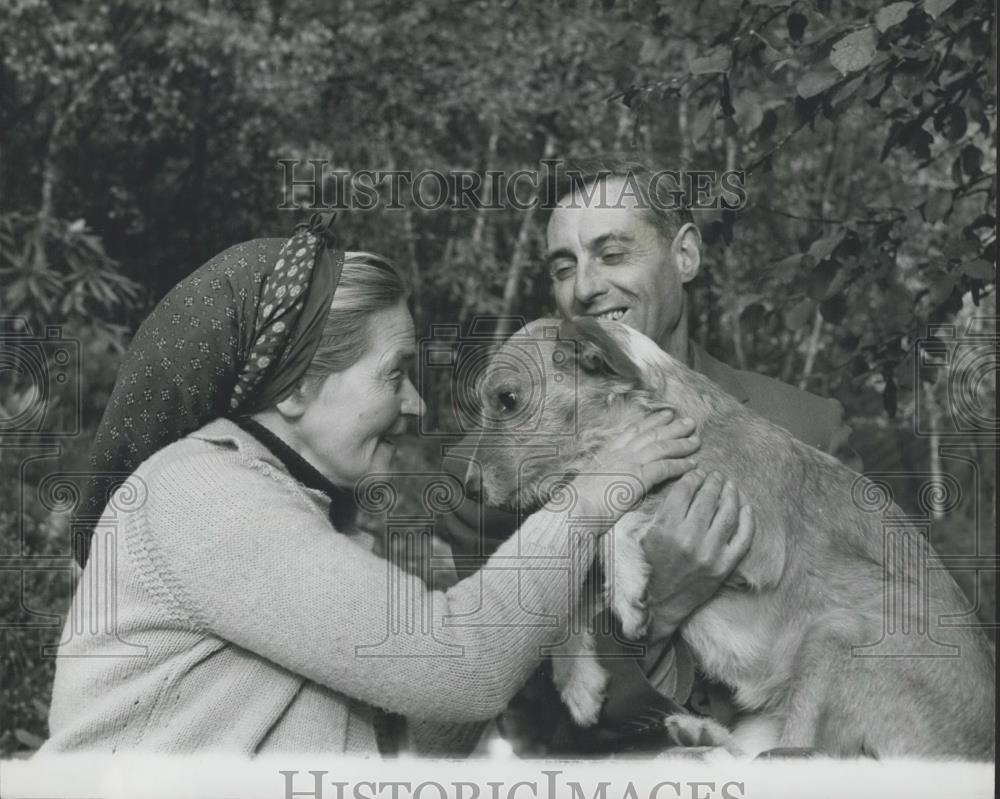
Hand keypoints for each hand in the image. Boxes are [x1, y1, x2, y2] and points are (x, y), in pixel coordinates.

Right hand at [572, 410, 699, 522]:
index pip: (634, 431)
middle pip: (651, 434)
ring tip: (696, 440)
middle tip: (688, 421)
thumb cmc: (581, 500)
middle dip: (672, 426)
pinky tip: (692, 464)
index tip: (665, 415)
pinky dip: (680, 464)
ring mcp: (629, 463)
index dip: (652, 421)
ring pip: (661, 447)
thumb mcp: (591, 478)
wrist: (576, 507)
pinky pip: (664, 467)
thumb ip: (606, 471)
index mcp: (609, 452)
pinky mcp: (638, 477)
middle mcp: (621, 453)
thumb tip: (613, 473)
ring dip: (681, 443)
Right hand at [642, 470, 754, 640]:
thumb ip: (662, 511)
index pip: (684, 492)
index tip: (696, 473)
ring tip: (730, 486)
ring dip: (731, 495)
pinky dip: (748, 521)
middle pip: (707, 499)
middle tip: (715, 475)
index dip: (692, 478)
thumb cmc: (650, 566)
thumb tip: (684, 486)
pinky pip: (743, 539)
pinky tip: (747, 507)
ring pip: (727, 515)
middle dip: (712, 482)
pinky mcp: (724, 567)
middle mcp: (689, 540)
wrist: (660, 604)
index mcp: (666, 529)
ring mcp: (710, 554)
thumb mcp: (646, 536)